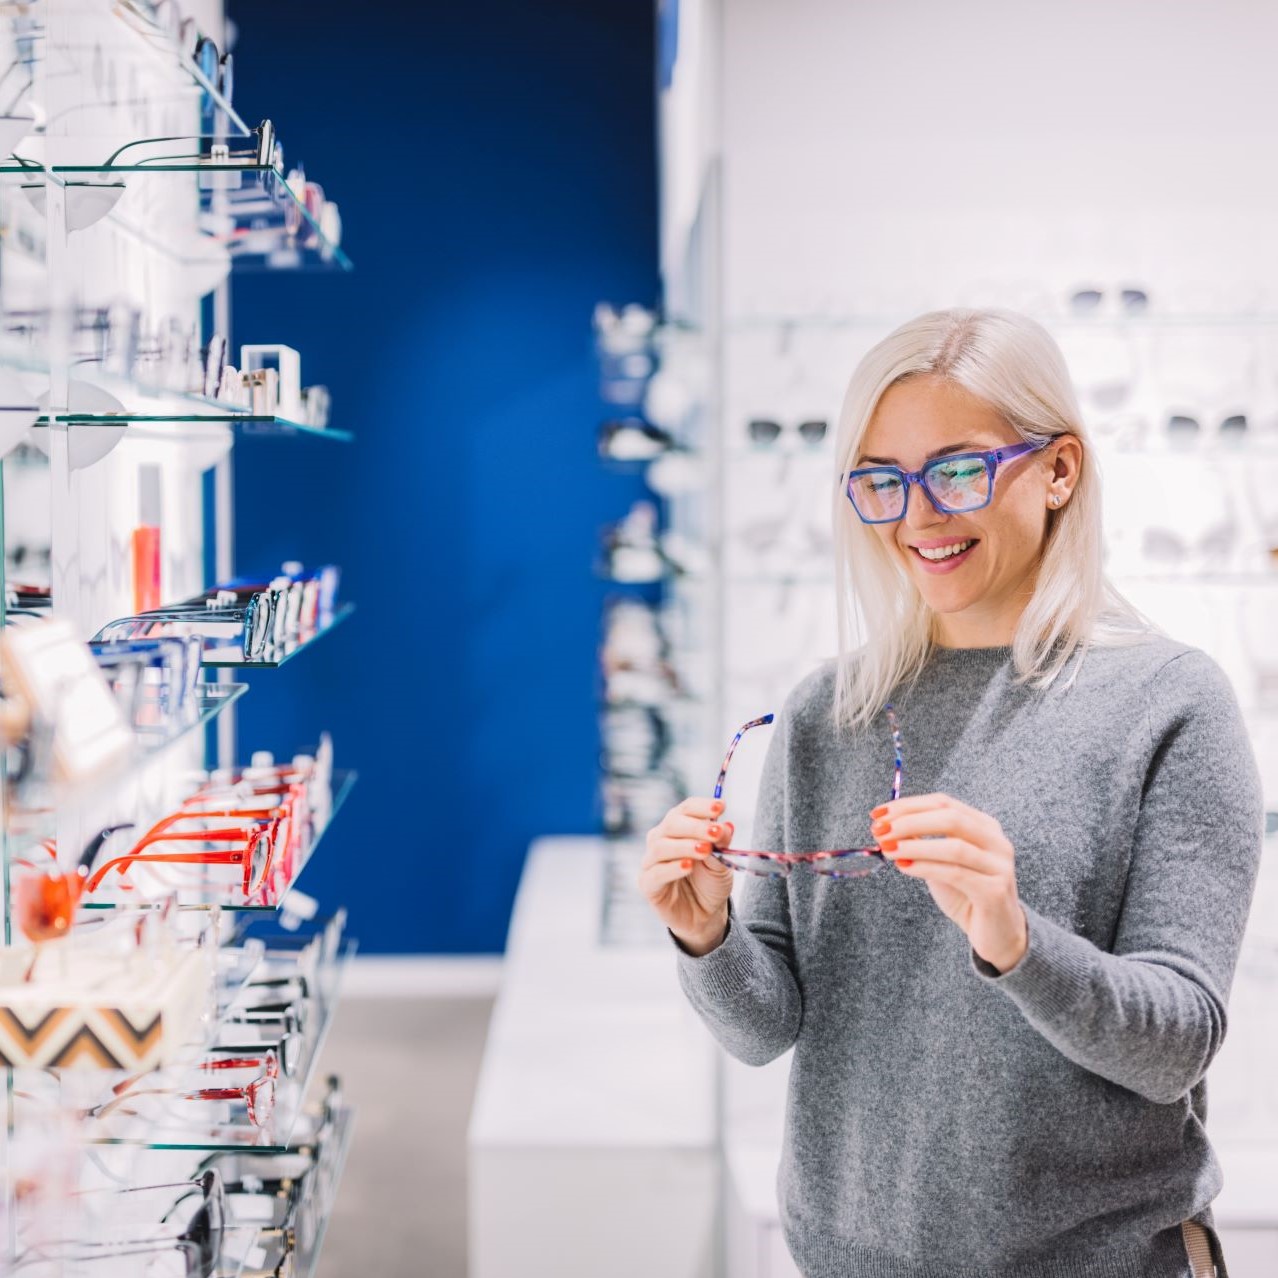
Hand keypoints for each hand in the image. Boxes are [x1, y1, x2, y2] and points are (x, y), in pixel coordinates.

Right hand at [639, 796, 735, 952]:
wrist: (705, 914)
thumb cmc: (710, 882)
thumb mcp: (722, 862)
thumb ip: (721, 844)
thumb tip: (726, 825)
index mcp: (679, 827)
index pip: (686, 809)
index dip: (702, 806)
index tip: (720, 807)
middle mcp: (661, 839)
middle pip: (672, 823)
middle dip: (696, 826)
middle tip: (715, 832)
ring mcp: (651, 861)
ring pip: (661, 846)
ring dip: (685, 846)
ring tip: (705, 850)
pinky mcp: (647, 884)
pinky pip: (656, 873)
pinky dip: (673, 868)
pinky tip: (688, 866)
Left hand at [871, 792, 1027, 972]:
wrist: (996, 933)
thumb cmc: (965, 894)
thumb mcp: (940, 861)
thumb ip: (921, 841)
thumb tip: (886, 825)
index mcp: (983, 825)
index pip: (943, 802)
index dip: (908, 805)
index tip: (878, 813)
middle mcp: (996, 841)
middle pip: (950, 818)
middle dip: (910, 821)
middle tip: (880, 830)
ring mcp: (998, 866)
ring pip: (954, 847)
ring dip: (914, 844)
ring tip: (887, 848)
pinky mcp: (994, 891)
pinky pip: (956, 873)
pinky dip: (925, 867)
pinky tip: (904, 866)